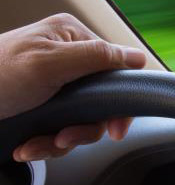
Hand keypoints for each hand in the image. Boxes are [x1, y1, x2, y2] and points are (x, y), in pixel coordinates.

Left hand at [1, 13, 146, 161]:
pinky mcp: (38, 110)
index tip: (114, 127)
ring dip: (60, 141)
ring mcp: (51, 87)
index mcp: (72, 39)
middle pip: (101, 102)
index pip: (118, 69)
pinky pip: (58, 133)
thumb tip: (138, 57)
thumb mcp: (48, 64)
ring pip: (80, 122)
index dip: (119, 102)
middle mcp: (66, 60)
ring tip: (38, 143)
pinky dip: (44, 145)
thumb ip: (98, 57)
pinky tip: (27, 146)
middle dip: (83, 128)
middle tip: (66, 137)